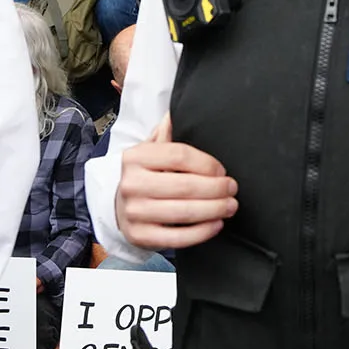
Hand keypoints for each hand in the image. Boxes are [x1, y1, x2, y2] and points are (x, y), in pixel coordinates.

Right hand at [116, 114, 236, 249]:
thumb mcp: (150, 149)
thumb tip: (178, 110)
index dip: (207, 164)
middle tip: (233, 189)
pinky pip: (177, 238)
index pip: (180, 156)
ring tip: (230, 206)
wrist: (115, 204)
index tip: (222, 170)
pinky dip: (202, 232)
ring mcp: (134, 213)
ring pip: (184, 212)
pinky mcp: (140, 236)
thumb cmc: (144, 174)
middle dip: (217, 188)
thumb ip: (167, 131)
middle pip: (185, 186)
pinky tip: (216, 224)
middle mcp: (132, 184)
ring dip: (215, 210)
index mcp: (136, 157)